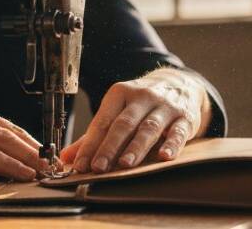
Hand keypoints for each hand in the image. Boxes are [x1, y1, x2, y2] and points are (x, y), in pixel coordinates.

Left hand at [60, 69, 209, 173]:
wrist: (179, 84)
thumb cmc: (141, 103)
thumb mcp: (118, 110)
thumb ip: (94, 135)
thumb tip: (67, 157)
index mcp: (120, 93)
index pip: (102, 121)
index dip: (90, 144)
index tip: (80, 165)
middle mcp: (142, 97)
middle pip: (123, 124)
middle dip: (110, 146)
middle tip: (98, 167)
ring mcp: (164, 106)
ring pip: (148, 127)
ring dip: (136, 147)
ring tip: (125, 165)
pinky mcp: (184, 117)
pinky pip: (178, 132)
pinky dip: (171, 144)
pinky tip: (164, 156)